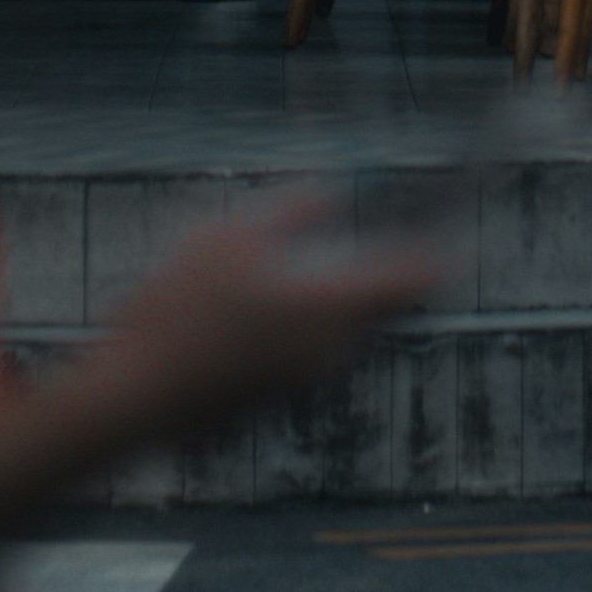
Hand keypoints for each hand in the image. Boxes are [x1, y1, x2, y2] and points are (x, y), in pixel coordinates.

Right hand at [69, 190, 434, 462]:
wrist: (130, 401)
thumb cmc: (176, 312)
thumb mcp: (231, 235)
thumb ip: (294, 209)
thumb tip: (336, 190)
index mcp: (329, 308)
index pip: (416, 276)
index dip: (442, 245)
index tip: (462, 219)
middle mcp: (330, 352)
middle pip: (382, 302)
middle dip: (380, 264)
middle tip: (368, 225)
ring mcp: (304, 383)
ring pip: (343, 326)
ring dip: (331, 294)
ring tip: (279, 263)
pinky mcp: (276, 401)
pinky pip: (309, 350)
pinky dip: (299, 322)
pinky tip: (250, 304)